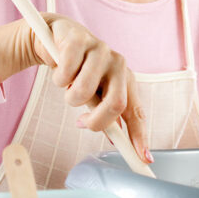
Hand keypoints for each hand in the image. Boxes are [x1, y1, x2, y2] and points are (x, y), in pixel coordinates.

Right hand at [0, 13, 149, 163]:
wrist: (56, 38)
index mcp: (125, 80)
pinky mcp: (79, 40)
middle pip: (116, 104)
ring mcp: (100, 50)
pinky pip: (65, 75)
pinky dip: (58, 79)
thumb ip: (105, 113)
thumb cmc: (77, 70)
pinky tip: (60, 70)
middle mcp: (118, 64)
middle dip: (95, 121)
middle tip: (82, 122)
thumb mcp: (93, 94)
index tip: (143, 159)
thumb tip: (115, 138)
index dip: (140, 137)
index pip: (136, 112)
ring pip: (84, 92)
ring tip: (68, 87)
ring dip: (70, 97)